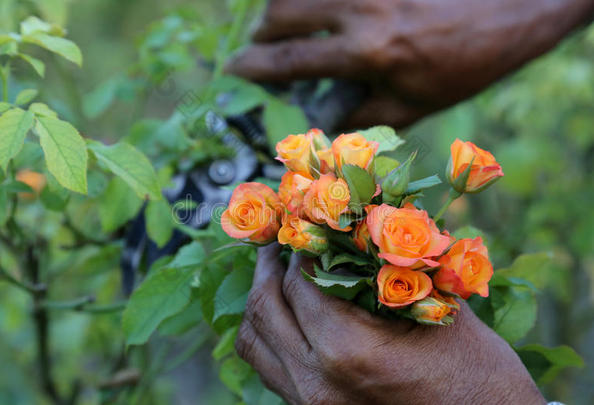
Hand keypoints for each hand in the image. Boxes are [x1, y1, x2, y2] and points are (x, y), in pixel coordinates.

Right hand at [226, 0, 593, 128]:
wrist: (512, 11)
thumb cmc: (465, 63)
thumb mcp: (415, 104)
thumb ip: (362, 114)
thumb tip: (322, 124)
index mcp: (368, 53)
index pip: (290, 61)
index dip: (252, 68)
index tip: (232, 70)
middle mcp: (361, 10)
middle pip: (281, 14)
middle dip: (262, 34)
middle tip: (263, 48)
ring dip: (283, 9)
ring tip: (288, 27)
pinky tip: (318, 10)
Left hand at [235, 244, 545, 404]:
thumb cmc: (478, 376)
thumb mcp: (441, 311)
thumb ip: (394, 266)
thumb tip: (363, 220)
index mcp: (347, 351)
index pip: (300, 282)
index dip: (302, 247)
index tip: (309, 228)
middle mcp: (316, 382)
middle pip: (265, 307)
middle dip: (270, 266)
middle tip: (280, 243)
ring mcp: (308, 403)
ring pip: (253, 341)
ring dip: (262, 300)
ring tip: (275, 274)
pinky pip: (267, 366)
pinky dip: (267, 333)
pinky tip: (286, 315)